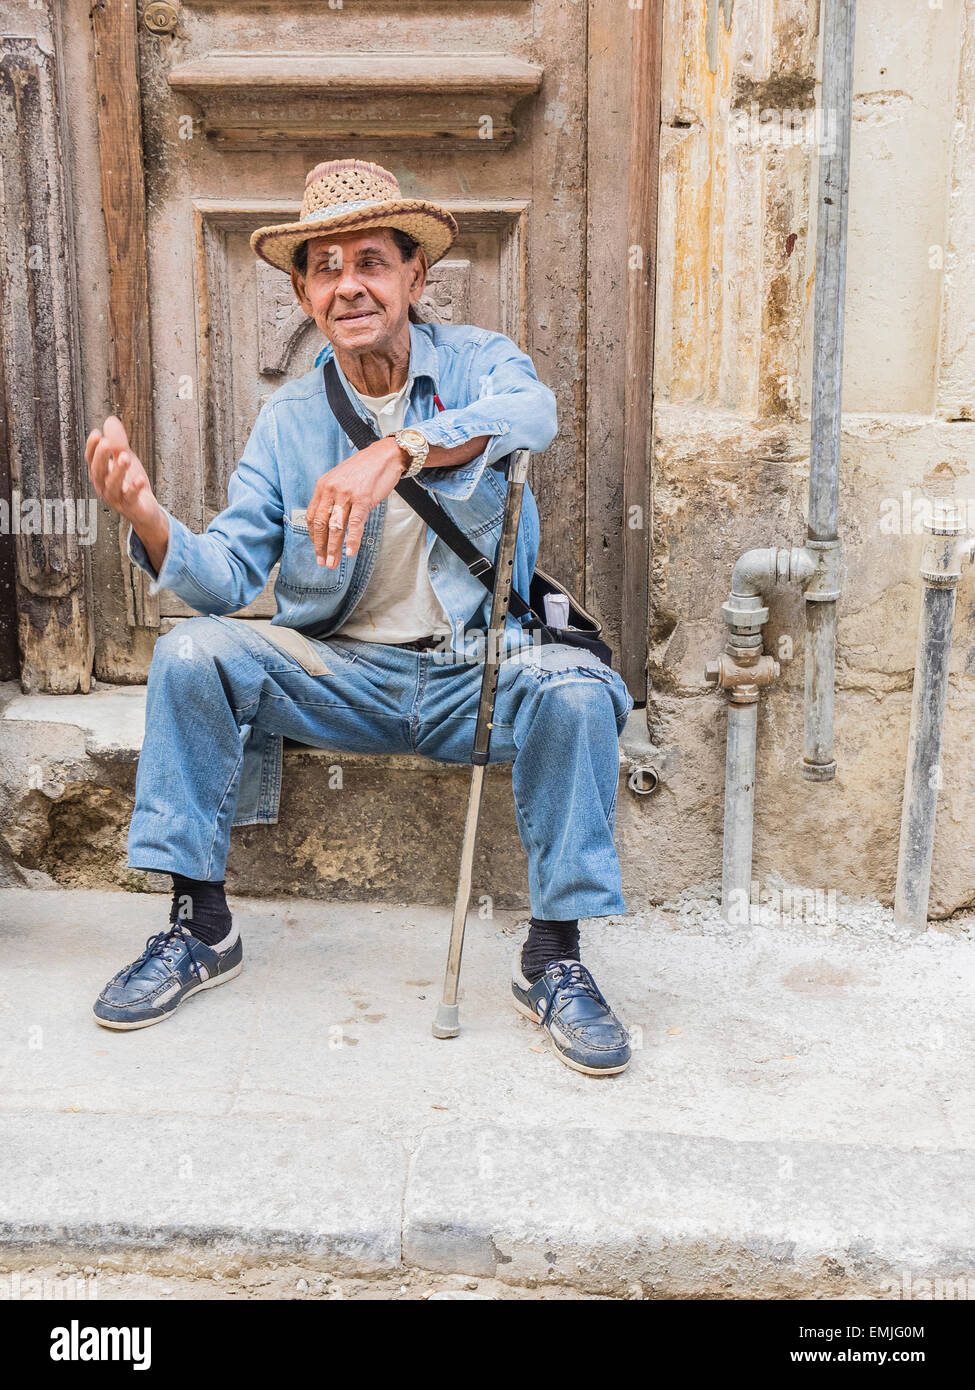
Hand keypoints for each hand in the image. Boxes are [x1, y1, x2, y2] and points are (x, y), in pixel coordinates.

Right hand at [86, 417, 160, 528]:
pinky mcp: (130, 506)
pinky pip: (130, 498)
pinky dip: (134, 489)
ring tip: (125, 457)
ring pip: (113, 485)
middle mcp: (103, 486)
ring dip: (118, 471)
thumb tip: (110, 419)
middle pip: (98, 471)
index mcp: (100, 474)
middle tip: (107, 443)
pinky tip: (139, 479)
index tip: (96, 433)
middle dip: (101, 457)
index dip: (92, 447)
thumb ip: (118, 442)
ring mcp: (115, 498)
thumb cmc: (131, 483)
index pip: (91, 459)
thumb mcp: (124, 458)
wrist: (144, 509)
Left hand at [306, 436, 407, 567]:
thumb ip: (332, 497)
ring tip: (333, 563)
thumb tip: (329, 520)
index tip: (317, 549)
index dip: (313, 536)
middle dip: (321, 547)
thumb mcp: (340, 480)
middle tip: (322, 562)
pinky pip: (355, 524)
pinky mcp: (363, 498)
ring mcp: (347, 494)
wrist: (384, 455)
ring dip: (333, 548)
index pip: (313, 516)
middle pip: (321, 524)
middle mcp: (332, 490)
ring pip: (336, 527)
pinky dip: (352, 540)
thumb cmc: (364, 469)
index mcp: (323, 486)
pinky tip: (350, 552)